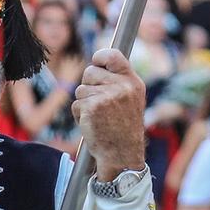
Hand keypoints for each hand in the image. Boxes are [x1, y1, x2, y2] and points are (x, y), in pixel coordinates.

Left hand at [72, 49, 145, 177]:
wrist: (122, 154)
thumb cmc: (124, 128)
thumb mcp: (131, 100)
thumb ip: (118, 81)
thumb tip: (97, 64)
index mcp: (133, 82)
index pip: (113, 55)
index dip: (100, 56)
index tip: (96, 61)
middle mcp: (122, 87)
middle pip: (90, 72)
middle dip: (89, 86)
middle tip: (100, 104)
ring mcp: (107, 96)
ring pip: (81, 89)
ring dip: (84, 103)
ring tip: (98, 117)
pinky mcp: (92, 107)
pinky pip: (76, 104)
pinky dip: (79, 115)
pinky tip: (93, 124)